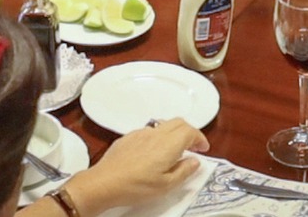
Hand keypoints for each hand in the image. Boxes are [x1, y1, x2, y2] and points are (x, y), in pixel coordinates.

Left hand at [64, 118, 209, 215]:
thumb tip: (195, 162)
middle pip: (178, 122)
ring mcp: (140, 133)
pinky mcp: (128, 137)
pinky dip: (158, 136)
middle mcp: (155, 134)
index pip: (190, 131)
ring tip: (174, 149)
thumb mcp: (166, 186)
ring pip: (163, 124)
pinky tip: (153, 152)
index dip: (200, 138)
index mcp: (168, 144)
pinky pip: (148, 130)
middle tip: (193, 146)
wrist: (104, 183)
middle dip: (189, 131)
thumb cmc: (135, 186)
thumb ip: (184, 171)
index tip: (203, 148)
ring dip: (174, 132)